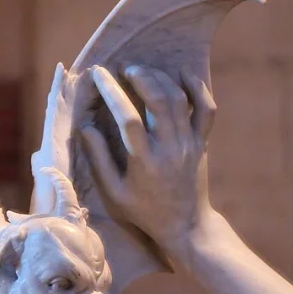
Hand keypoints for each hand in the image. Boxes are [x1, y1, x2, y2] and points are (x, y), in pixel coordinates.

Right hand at [79, 65, 215, 249]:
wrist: (186, 225)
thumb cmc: (145, 211)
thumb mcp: (115, 193)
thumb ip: (99, 159)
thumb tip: (85, 127)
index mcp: (145, 162)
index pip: (128, 118)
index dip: (112, 92)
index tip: (99, 74)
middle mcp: (170, 148)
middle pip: (159, 100)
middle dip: (140, 76)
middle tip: (124, 68)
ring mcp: (190, 143)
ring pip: (180, 99)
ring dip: (160, 78)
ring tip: (142, 71)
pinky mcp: (203, 142)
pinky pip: (207, 109)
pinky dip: (197, 88)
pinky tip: (181, 74)